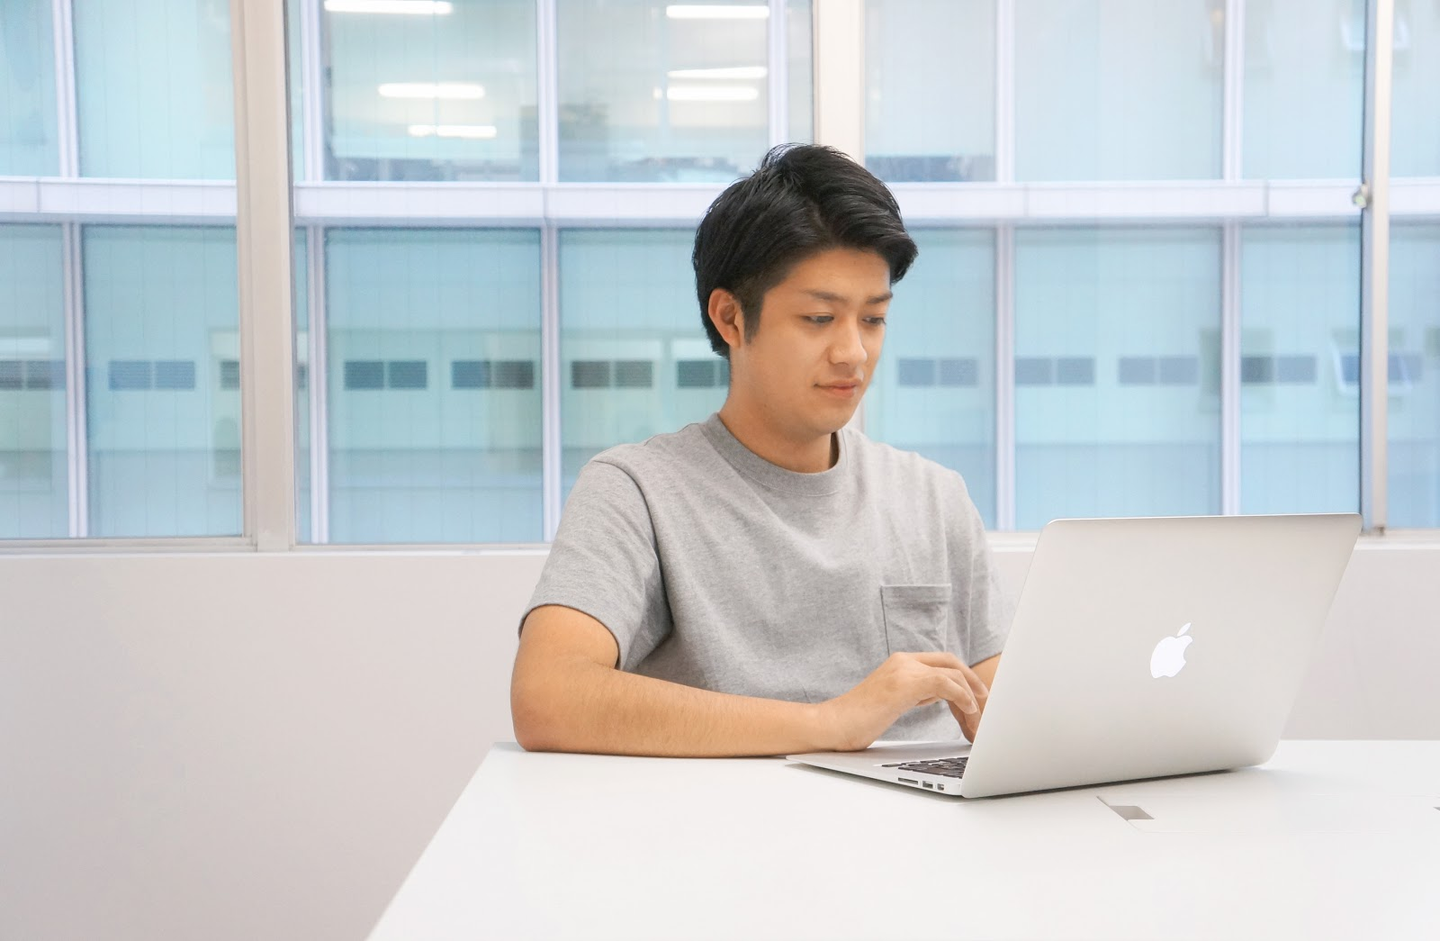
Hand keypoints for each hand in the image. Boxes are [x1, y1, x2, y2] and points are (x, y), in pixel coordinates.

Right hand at [816, 652, 989, 751]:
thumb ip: (914, 693)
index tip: (975, 698)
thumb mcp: (892, 702)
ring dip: (971, 695)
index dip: (962, 678)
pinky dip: (962, 697)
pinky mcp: (904, 684)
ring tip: (979, 716)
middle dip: (973, 682)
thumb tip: (939, 695)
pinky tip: (968, 712)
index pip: (940, 663)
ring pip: (952, 673)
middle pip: (951, 662)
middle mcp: (903, 661)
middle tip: (986, 703)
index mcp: (900, 663)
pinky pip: (945, 683)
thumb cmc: (858, 721)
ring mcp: (903, 670)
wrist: (831, 726)